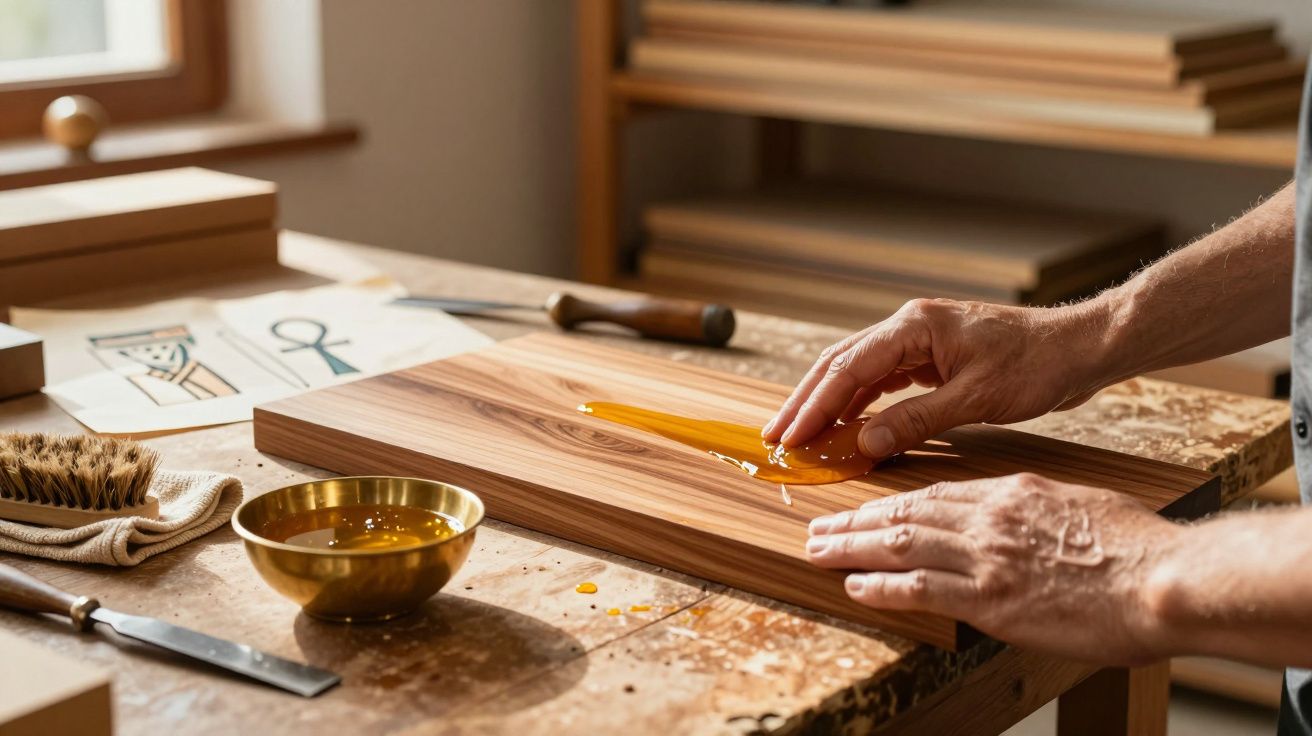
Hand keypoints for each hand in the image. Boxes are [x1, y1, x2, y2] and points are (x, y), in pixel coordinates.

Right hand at [762, 298, 1113, 457]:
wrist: (1081, 347)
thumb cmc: (1038, 364)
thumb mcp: (976, 399)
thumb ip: (916, 421)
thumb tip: (865, 445)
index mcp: (915, 327)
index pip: (848, 369)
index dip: (814, 406)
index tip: (789, 436)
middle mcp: (910, 327)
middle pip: (841, 365)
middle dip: (806, 402)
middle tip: (775, 436)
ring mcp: (920, 340)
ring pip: (858, 372)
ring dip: (828, 404)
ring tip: (800, 435)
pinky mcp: (932, 356)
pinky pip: (883, 380)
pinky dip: (860, 404)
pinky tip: (846, 427)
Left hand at [806, 473, 1179, 664]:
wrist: (1165, 579)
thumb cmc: (1138, 550)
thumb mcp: (1081, 510)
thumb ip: (1041, 514)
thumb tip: (1025, 525)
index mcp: (1013, 494)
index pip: (936, 493)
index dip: (892, 501)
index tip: (866, 507)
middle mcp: (991, 518)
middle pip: (905, 512)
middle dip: (855, 520)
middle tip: (819, 525)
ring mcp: (987, 557)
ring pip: (900, 543)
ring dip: (851, 547)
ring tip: (817, 549)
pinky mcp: (990, 598)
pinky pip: (918, 588)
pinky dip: (880, 586)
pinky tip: (853, 586)